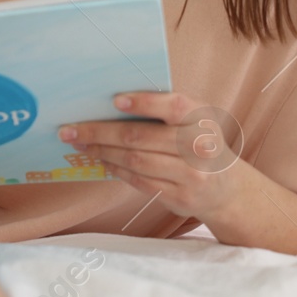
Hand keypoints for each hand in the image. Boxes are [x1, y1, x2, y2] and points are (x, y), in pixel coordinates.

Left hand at [59, 91, 248, 222]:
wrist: (227, 188)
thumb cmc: (200, 143)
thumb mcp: (194, 121)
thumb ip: (165, 111)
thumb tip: (110, 102)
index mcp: (201, 118)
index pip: (174, 106)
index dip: (144, 102)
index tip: (115, 100)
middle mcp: (199, 146)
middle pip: (141, 137)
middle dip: (100, 132)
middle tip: (70, 129)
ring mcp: (191, 175)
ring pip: (135, 161)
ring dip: (102, 152)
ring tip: (80, 144)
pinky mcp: (180, 197)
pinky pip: (139, 181)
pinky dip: (115, 169)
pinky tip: (101, 161)